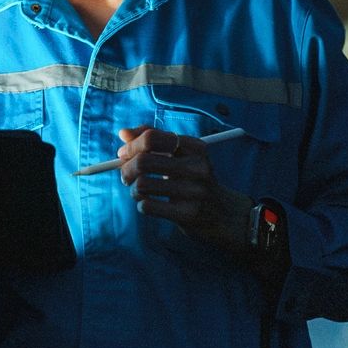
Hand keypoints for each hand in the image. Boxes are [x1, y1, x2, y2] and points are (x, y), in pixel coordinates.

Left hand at [116, 125, 253, 253]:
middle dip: (126, 168)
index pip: (152, 138)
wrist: (224, 214)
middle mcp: (197, 167)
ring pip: (142, 185)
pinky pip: (147, 206)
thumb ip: (154, 138)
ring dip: (134, 189)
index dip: (132, 145)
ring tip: (140, 192)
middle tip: (126, 176)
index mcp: (196, 147)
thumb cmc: (194, 179)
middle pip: (143, 161)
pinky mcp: (188, 214)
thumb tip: (124, 133)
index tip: (123, 153)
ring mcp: (194, 191)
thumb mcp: (182, 154)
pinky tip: (150, 204)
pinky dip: (142, 205)